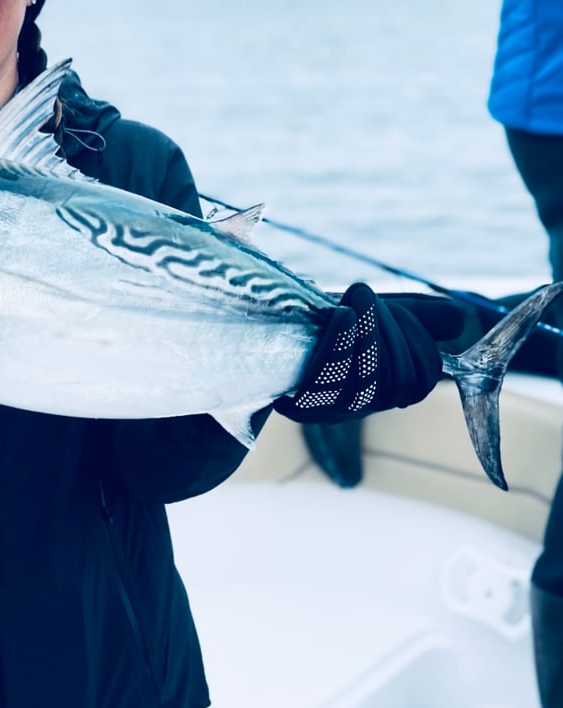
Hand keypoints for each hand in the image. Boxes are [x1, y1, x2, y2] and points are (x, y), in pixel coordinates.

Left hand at [274, 283, 456, 423]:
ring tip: (359, 298)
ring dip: (370, 332)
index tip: (400, 312)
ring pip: (368, 381)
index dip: (421, 345)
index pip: (420, 381)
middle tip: (371, 300)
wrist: (248, 341)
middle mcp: (353, 406)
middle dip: (395, 333)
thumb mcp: (368, 313)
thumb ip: (414, 315)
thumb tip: (459, 318)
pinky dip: (342, 342)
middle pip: (398, 384)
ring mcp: (325, 409)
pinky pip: (328, 378)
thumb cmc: (310, 324)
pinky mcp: (295, 403)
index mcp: (375, 389)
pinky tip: (343, 314)